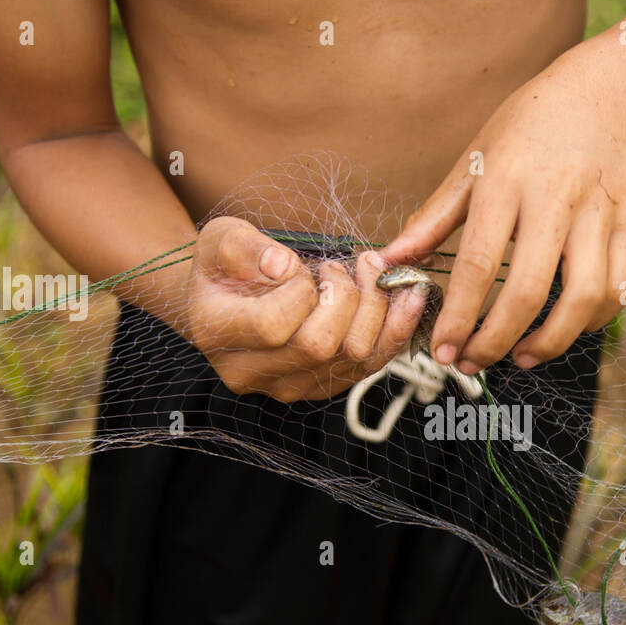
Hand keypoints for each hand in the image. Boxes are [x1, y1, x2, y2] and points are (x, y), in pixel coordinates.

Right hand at [178, 217, 427, 400]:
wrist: (227, 303)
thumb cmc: (224, 268)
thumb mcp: (221, 238)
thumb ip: (245, 247)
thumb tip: (284, 266)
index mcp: (219, 334)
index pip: (271, 326)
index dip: (298, 292)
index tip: (300, 270)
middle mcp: (253, 372)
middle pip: (319, 346)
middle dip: (345, 296)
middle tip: (340, 265)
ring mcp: (291, 385)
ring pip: (354, 356)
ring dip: (376, 308)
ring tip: (369, 271)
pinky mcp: (323, 386)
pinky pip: (372, 363)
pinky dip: (396, 327)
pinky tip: (406, 296)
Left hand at [380, 45, 625, 374]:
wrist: (604, 92)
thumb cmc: (528, 127)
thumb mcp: (473, 161)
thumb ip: (433, 217)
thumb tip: (391, 260)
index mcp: (506, 182)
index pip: (478, 264)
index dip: (459, 316)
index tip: (443, 349)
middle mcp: (554, 200)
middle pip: (528, 291)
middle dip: (495, 340)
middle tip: (472, 363)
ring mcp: (598, 215)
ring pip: (582, 298)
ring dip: (551, 342)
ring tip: (522, 357)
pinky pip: (617, 289)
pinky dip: (592, 321)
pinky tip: (565, 330)